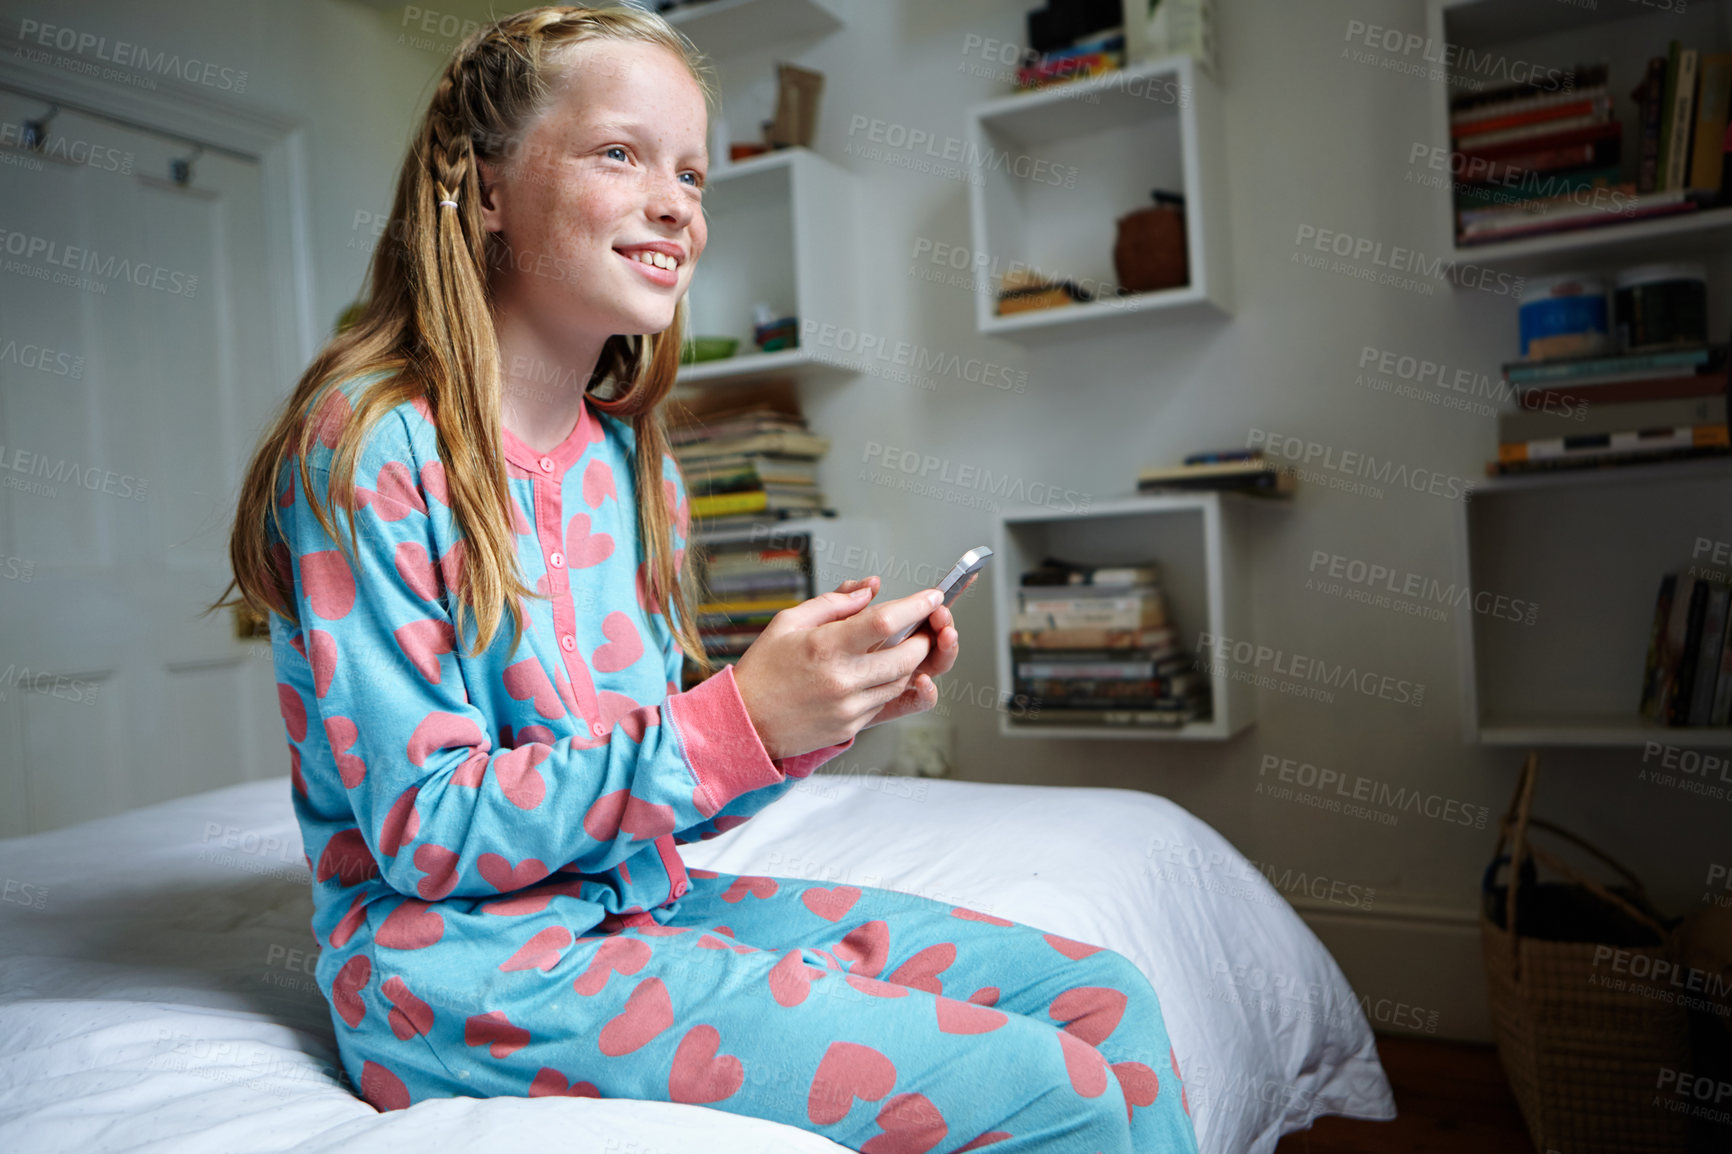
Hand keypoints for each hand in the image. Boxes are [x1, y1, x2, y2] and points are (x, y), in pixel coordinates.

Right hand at [732, 576, 956, 759]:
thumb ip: (835, 602)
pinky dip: (890, 683)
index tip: (932, 596)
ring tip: (902, 646)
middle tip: (924, 626)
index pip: (885, 621)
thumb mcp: (789, 622)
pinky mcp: (851, 726)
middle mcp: (841, 679)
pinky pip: (886, 701)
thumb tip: (871, 590)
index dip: (916, 606)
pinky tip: (879, 671)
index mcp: (825, 646)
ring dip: (911, 662)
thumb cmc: (764, 668)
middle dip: (924, 638)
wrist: (745, 722)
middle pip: (908, 656)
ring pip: (902, 681)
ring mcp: (849, 707)